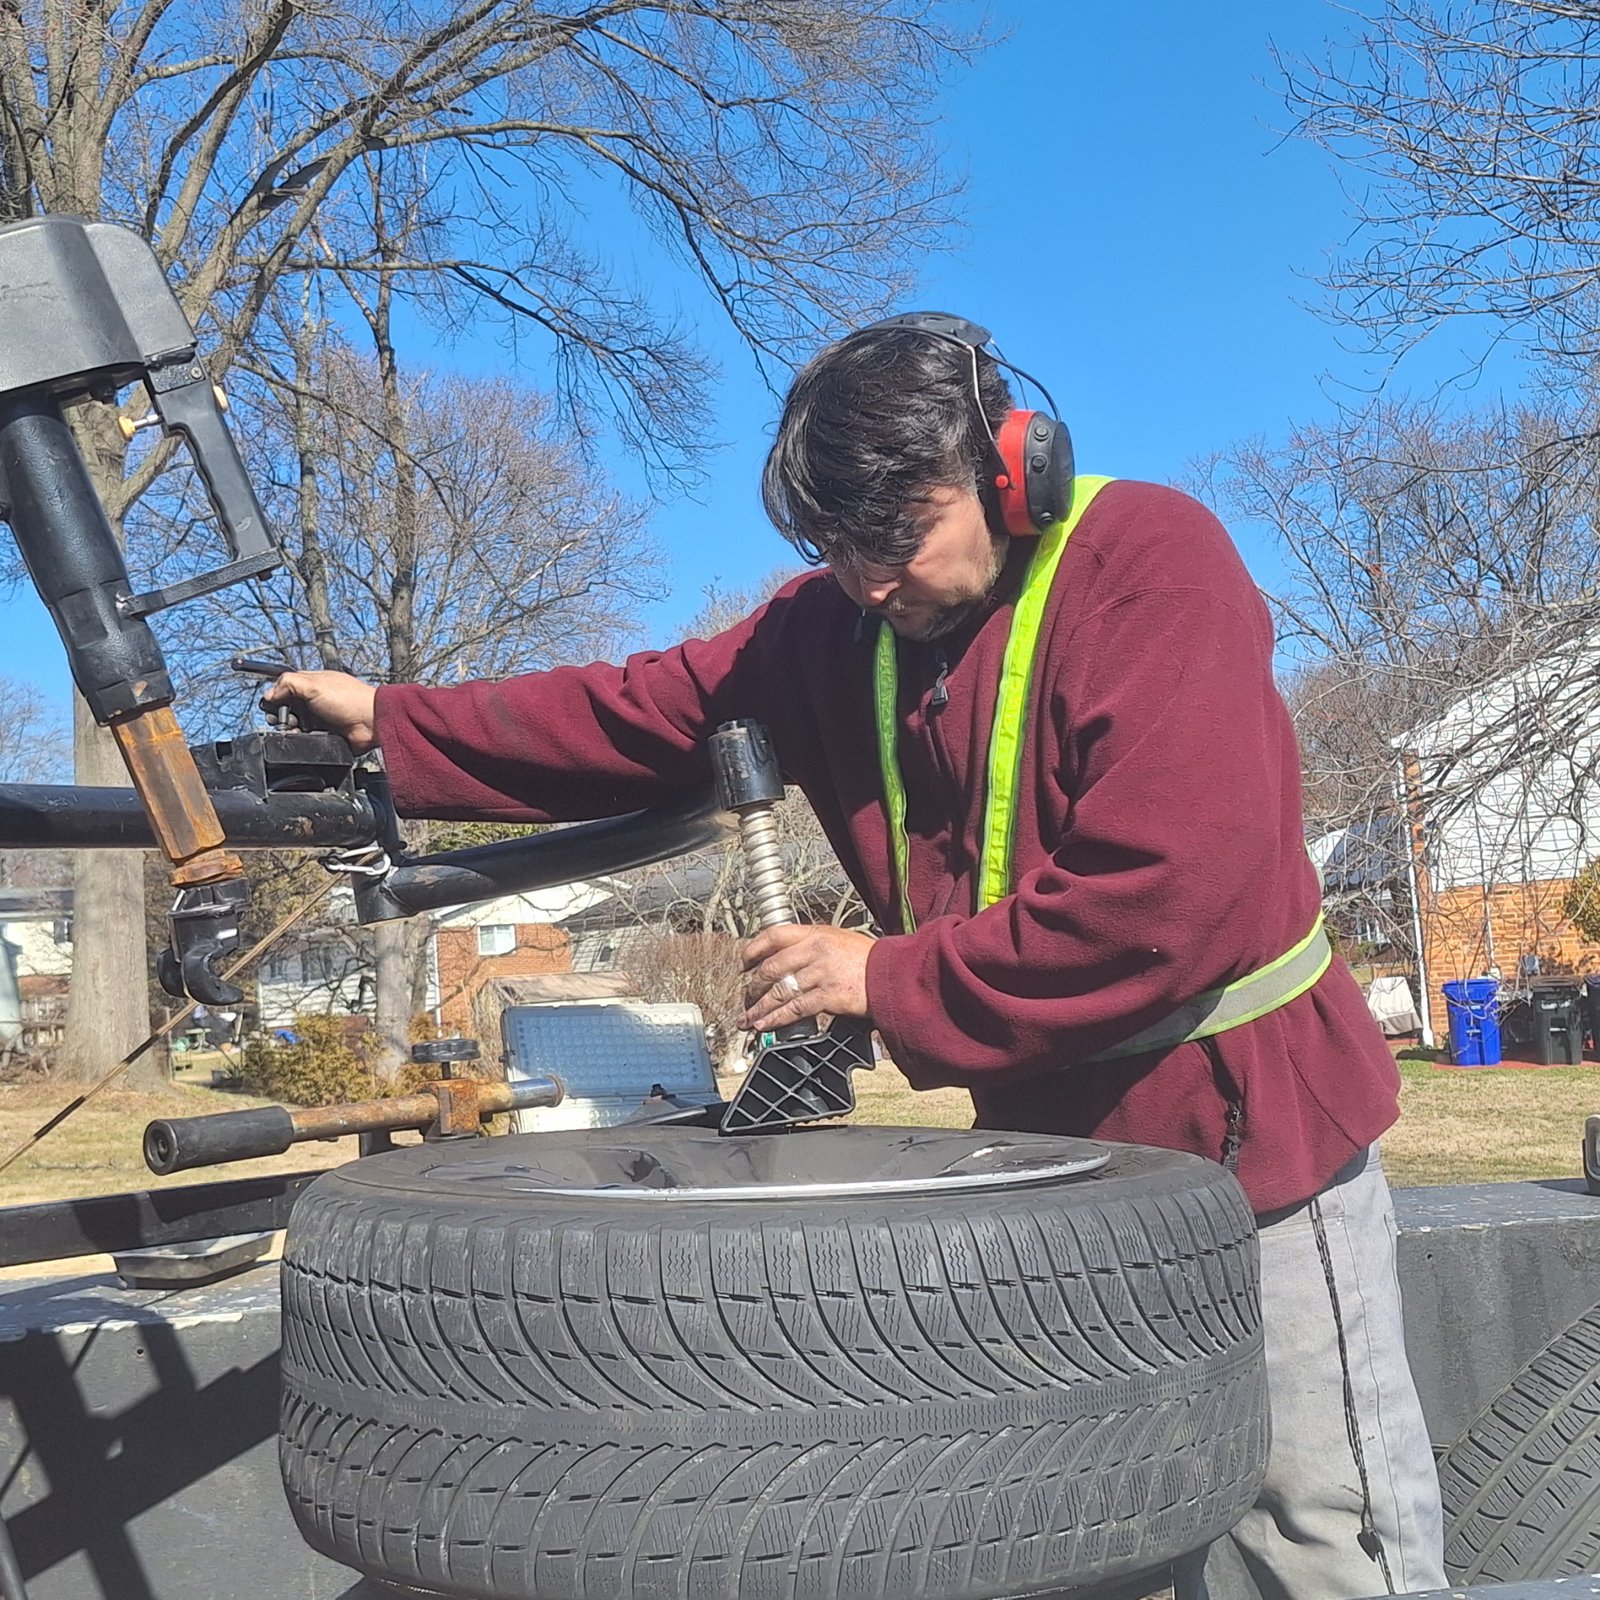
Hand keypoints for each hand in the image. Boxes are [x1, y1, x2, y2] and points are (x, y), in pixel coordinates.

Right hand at [263, 670, 378, 752]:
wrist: (371, 723)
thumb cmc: (349, 700)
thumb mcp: (314, 684)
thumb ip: (288, 684)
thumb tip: (269, 694)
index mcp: (314, 683)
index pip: (286, 687)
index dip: (276, 695)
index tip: (270, 704)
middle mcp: (316, 700)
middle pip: (287, 708)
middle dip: (281, 714)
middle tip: (283, 718)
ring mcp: (320, 718)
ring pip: (295, 725)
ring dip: (291, 728)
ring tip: (296, 728)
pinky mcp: (325, 735)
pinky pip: (307, 739)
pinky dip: (303, 739)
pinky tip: (305, 736)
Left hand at [741, 924, 874, 1032]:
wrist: (895, 975)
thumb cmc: (871, 960)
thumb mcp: (839, 941)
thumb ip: (813, 947)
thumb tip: (787, 960)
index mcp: (816, 933)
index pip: (773, 935)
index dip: (753, 950)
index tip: (743, 964)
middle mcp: (815, 950)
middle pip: (771, 967)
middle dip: (753, 986)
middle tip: (746, 998)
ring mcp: (821, 973)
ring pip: (779, 991)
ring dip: (759, 1008)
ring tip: (748, 1019)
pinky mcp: (828, 996)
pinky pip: (795, 1009)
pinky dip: (776, 1019)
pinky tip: (766, 1026)